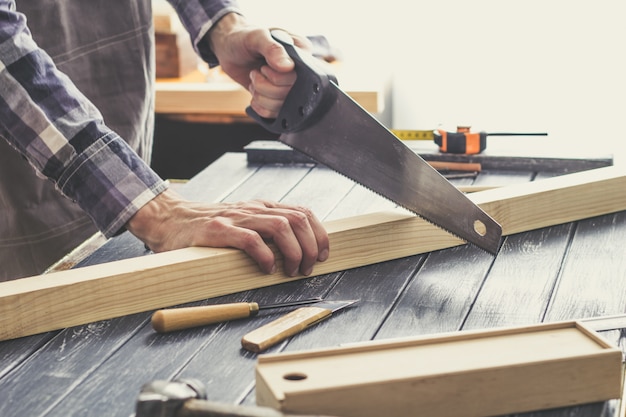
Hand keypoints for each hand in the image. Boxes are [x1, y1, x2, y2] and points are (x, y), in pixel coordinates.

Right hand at [126, 190, 328, 276]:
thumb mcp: (244, 223)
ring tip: (292, 271)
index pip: (303, 212)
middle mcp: (253, 209)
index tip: (323, 255)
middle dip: (311, 246)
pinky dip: (265, 256)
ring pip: (280, 226)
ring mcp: (236, 218)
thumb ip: (266, 231)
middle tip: (308, 269)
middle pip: (297, 219)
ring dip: (294, 252)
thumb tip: (299, 252)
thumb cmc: (210, 229)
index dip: (320, 234)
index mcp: (262, 208)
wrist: (170, 220)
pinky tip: (267, 269)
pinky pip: (251, 240)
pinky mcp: (218, 230)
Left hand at [206, 13, 311, 117]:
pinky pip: (274, 114)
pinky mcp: (279, 98)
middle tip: (255, 72)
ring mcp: (290, 86)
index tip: (263, 66)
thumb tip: (287, 67)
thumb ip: (273, 49)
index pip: (300, 77)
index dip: (278, 78)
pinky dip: (260, 106)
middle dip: (265, 86)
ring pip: (281, 106)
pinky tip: (254, 92)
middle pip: (290, 94)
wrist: (230, 48)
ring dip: (261, 96)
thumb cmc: (244, 38)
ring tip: (254, 80)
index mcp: (302, 52)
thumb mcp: (257, 37)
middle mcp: (300, 71)